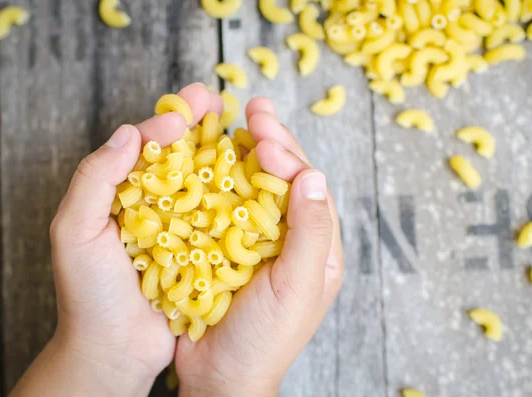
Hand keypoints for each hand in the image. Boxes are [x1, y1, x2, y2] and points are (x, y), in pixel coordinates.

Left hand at [11, 83, 224, 396]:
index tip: (192, 104)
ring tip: (244, 130)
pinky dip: (238, 196)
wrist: (115, 350)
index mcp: (122, 194)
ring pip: (205, 183)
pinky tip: (254, 179)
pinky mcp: (205, 252)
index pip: (145, 145)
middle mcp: (154, 206)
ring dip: (224, 154)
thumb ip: (95, 178)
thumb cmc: (89, 293)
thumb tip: (131, 132)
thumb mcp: (75, 230)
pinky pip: (222, 219)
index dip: (168, 119)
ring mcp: (182, 229)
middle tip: (219, 100)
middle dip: (199, 125)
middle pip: (180, 156)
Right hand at [176, 98, 343, 396]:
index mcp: (318, 249)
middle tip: (254, 107)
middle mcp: (294, 240)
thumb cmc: (265, 339)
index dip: (289, 157)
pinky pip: (229, 205)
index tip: (262, 135)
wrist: (222, 376)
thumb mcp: (295, 286)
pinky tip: (213, 157)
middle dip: (273, 141)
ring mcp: (261, 242)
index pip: (310, 190)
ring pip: (258, 187)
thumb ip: (307, 233)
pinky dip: (222, 179)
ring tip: (238, 119)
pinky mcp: (230, 247)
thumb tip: (312, 176)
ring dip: (248, 152)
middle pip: (287, 180)